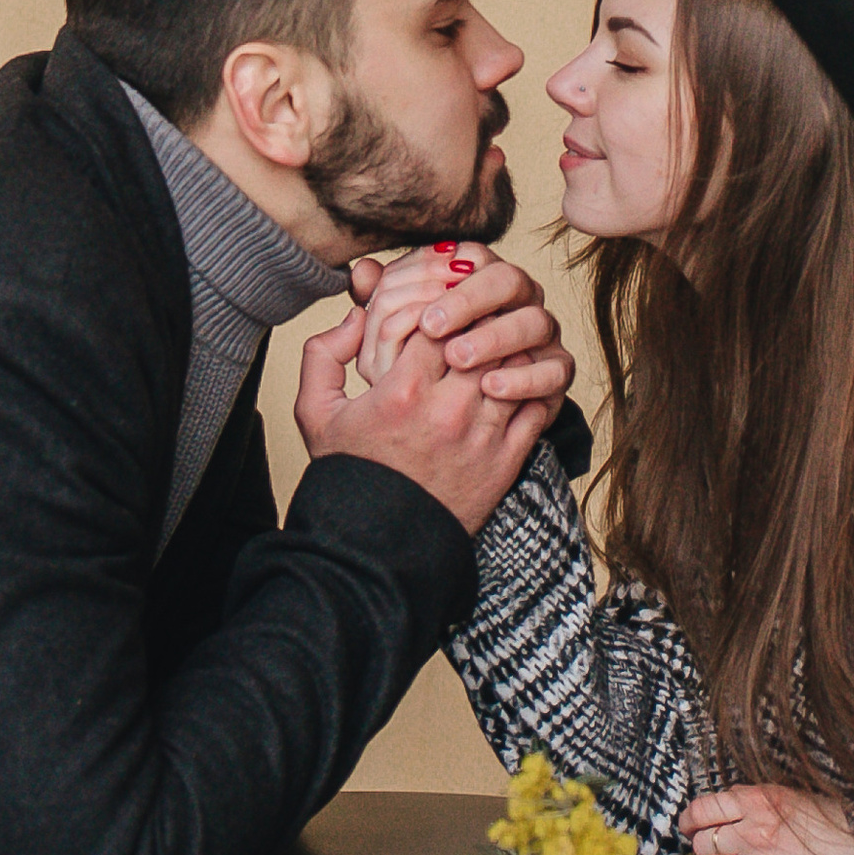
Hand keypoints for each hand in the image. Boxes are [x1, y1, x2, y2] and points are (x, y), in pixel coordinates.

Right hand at [296, 305, 555, 535]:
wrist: (378, 546)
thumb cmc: (351, 476)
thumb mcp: (316, 413)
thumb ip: (324, 355)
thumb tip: (355, 316)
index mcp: (403, 392)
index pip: (440, 319)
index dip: (442, 308)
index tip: (438, 314)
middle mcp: (448, 410)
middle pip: (483, 337)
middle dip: (479, 323)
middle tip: (473, 320)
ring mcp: (482, 435)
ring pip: (515, 367)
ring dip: (507, 352)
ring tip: (493, 348)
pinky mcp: (506, 460)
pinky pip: (536, 406)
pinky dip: (531, 387)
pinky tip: (513, 383)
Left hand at [348, 246, 572, 412]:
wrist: (454, 429)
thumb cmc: (420, 375)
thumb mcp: (391, 341)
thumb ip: (378, 303)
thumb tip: (361, 272)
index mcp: (480, 279)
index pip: (473, 257)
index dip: (446, 275)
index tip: (415, 302)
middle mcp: (516, 300)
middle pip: (508, 280)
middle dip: (470, 301)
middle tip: (432, 328)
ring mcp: (540, 335)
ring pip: (535, 320)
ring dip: (496, 337)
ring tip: (458, 358)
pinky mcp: (556, 373)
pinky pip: (556, 369)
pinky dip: (527, 377)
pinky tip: (492, 387)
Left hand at [681, 784, 853, 854]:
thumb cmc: (842, 831)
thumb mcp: (798, 799)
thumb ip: (759, 801)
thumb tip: (726, 805)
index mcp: (758, 803)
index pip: (701, 810)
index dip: (692, 820)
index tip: (692, 826)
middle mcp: (752, 834)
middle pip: (703, 844)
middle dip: (711, 848)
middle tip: (728, 852)